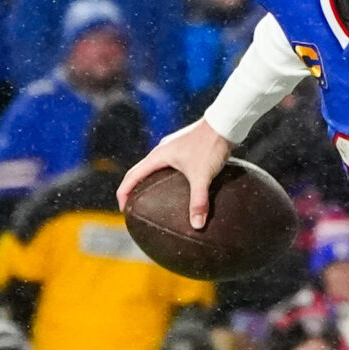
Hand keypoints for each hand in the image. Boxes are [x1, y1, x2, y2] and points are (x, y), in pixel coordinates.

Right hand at [118, 118, 232, 227]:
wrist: (225, 123)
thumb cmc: (210, 146)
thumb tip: (197, 226)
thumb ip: (199, 201)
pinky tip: (183, 190)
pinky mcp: (186, 148)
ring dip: (151, 183)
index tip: (124, 210)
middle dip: (135, 190)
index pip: (132, 176)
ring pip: (156, 168)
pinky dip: (169, 179)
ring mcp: (174, 148)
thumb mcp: (203, 176)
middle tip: (136, 208)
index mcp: (158, 156)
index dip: (123, 194)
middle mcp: (162, 151)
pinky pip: (171, 166)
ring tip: (156, 201)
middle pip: (141, 172)